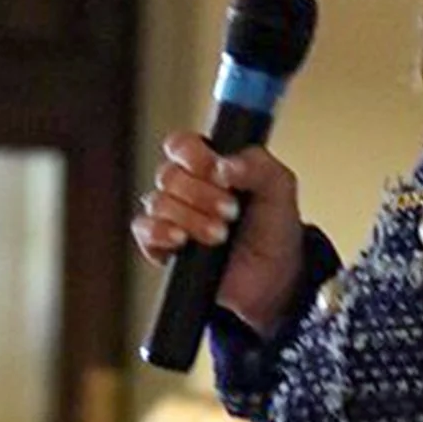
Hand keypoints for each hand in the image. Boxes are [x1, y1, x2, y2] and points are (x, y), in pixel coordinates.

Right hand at [133, 132, 304, 336]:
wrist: (274, 276)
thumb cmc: (274, 227)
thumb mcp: (279, 187)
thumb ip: (257, 166)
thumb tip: (223, 165)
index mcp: (210, 164)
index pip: (182, 145)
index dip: (193, 155)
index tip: (217, 173)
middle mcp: (186, 187)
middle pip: (169, 175)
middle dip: (202, 194)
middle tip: (231, 211)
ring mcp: (172, 216)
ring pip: (158, 202)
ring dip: (191, 218)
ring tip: (220, 235)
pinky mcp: (161, 245)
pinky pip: (143, 229)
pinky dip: (160, 232)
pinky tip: (182, 240)